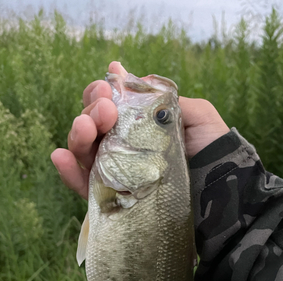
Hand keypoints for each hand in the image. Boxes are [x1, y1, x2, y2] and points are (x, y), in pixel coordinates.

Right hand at [51, 61, 228, 198]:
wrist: (221, 194)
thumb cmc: (213, 154)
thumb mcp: (198, 116)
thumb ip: (165, 98)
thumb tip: (132, 77)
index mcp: (139, 128)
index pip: (110, 107)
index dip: (102, 93)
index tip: (109, 89)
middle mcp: (124, 149)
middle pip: (92, 125)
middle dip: (91, 111)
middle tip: (105, 110)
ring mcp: (117, 174)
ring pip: (84, 151)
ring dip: (78, 134)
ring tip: (85, 128)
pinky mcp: (113, 201)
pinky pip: (83, 186)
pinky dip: (67, 172)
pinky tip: (61, 156)